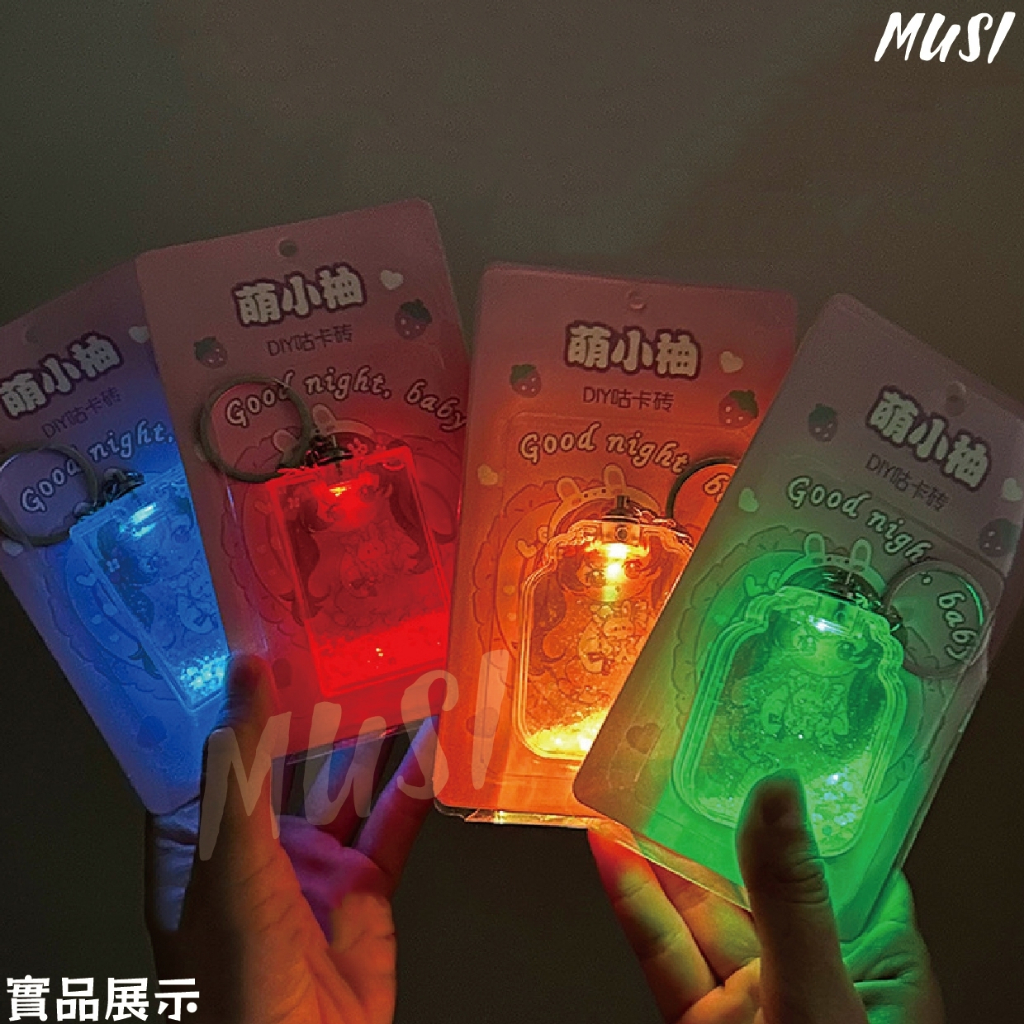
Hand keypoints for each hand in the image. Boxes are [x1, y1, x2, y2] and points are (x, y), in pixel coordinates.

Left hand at [146, 655, 435, 1023]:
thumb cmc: (235, 971)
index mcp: (200, 840)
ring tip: (396, 677)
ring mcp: (312, 866)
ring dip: (370, 739)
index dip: (228, 701)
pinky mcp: (362, 886)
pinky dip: (415, 784)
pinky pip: (391, 823)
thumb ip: (243, 765)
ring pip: (344, 785)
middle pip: (284, 762)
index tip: (253, 640)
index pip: (209, 753)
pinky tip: (435, 741)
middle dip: (310, 710)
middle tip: (337, 644)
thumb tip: (243, 673)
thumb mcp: (232, 856)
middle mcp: (254, 848)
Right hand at [589, 773, 943, 1022]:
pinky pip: (664, 955)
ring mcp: (755, 1002)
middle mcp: (814, 975)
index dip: (810, 796)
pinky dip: (634, 904)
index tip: (776, 740)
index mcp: (876, 962)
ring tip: (636, 787)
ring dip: (665, 850)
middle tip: (689, 751)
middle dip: (721, 814)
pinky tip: (611, 856)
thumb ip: (792, 898)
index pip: (846, 855)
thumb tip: (778, 796)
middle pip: (763, 873)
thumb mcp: (821, 1000)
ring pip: (705, 909)